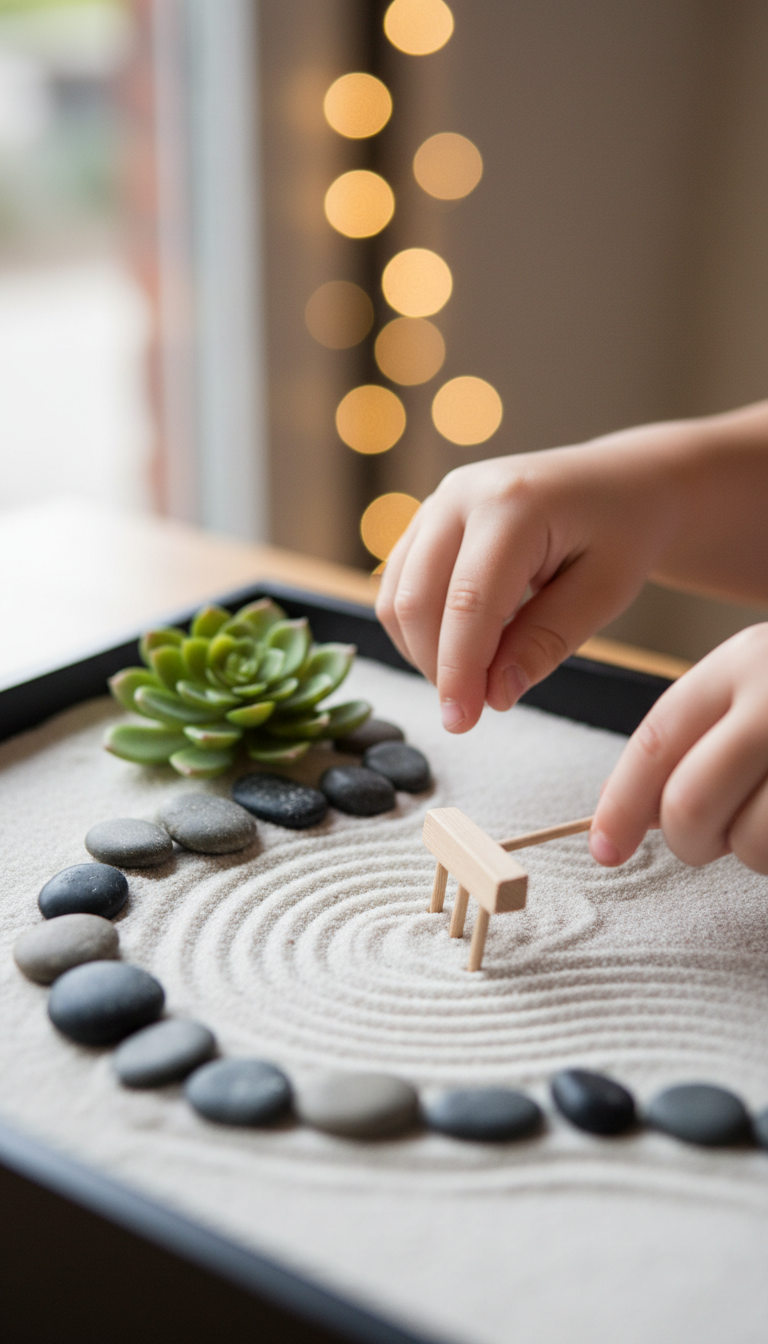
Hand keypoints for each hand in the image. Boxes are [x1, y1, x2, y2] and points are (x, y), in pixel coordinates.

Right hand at [376, 424, 685, 730]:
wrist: (618, 482)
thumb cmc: (621, 533)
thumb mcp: (605, 592)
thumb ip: (547, 641)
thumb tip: (493, 694)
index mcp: (513, 504)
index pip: (468, 601)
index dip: (459, 670)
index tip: (463, 722)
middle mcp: (462, 494)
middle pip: (416, 600)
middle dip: (436, 667)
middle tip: (473, 710)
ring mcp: (437, 503)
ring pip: (396, 597)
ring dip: (424, 651)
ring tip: (476, 675)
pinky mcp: (426, 521)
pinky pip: (398, 586)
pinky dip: (420, 630)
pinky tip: (464, 646)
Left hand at [590, 625, 767, 873]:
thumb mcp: (751, 683)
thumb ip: (691, 733)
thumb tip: (620, 808)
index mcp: (740, 663)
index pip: (655, 742)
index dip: (620, 805)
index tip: (604, 847)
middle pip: (688, 804)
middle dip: (686, 841)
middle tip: (705, 839)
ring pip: (747, 843)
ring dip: (746, 850)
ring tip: (763, 815)